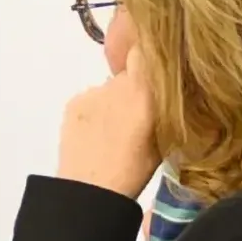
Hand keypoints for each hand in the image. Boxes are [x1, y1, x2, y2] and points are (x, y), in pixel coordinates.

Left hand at [55, 65, 161, 199]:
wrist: (90, 189)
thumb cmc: (135, 169)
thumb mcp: (164, 138)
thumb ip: (165, 109)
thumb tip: (168, 93)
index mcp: (144, 91)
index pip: (145, 51)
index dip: (149, 57)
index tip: (153, 72)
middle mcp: (117, 84)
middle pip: (129, 75)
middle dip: (134, 90)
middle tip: (135, 117)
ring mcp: (92, 92)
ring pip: (108, 89)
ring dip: (113, 103)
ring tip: (113, 132)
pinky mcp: (73, 102)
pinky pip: (90, 100)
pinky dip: (94, 112)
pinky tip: (95, 135)